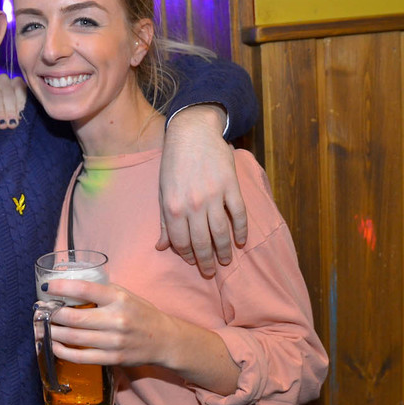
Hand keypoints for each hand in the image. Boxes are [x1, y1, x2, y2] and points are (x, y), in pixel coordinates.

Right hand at [0, 73, 26, 128]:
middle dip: (10, 110)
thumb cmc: (6, 107)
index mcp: (17, 82)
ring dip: (0, 111)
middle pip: (8, 94)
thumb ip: (17, 109)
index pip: (20, 90)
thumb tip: (16, 118)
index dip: (19, 105)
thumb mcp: (15, 106)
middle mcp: (4, 79)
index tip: (18, 118)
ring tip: (1, 123)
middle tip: (11, 124)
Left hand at [41, 278, 170, 367]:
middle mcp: (116, 319)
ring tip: (42, 327)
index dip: (62, 287)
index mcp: (118, 298)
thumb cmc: (141, 313)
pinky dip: (63, 352)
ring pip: (74, 338)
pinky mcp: (113, 358)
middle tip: (41, 310)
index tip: (47, 286)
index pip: (85, 289)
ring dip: (53, 333)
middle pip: (74, 317)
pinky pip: (81, 357)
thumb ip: (101, 291)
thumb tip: (69, 287)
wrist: (164, 340)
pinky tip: (54, 345)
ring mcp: (114, 341)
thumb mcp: (125, 294)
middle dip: (52, 314)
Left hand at [157, 105, 247, 276]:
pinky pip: (239, 214)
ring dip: (224, 251)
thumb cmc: (173, 163)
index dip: (187, 255)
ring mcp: (214, 196)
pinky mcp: (231, 186)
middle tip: (209, 271)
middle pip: (202, 242)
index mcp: (172, 207)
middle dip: (206, 261)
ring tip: (225, 261)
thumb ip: (164, 221)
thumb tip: (161, 247)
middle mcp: (193, 205)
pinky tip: (241, 241)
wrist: (192, 133)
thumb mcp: (162, 191)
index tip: (193, 262)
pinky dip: (242, 230)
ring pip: (222, 233)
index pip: (181, 242)